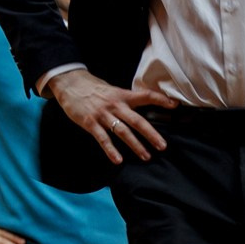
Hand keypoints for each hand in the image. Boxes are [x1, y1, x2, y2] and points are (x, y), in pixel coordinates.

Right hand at [44, 69, 168, 165]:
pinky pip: (102, 138)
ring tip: (146, 156)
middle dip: (151, 134)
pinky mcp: (90, 123)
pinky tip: (118, 160)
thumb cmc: (93, 88)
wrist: (69, 83)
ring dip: (135, 145)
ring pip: (122, 132)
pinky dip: (110, 150)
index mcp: (123, 95)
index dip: (160, 100)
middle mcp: (115, 105)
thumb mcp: (113, 90)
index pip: (145, 96)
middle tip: (162, 146)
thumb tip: (144, 108)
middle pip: (137, 120)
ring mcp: (102, 114)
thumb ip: (126, 100)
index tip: (175, 106)